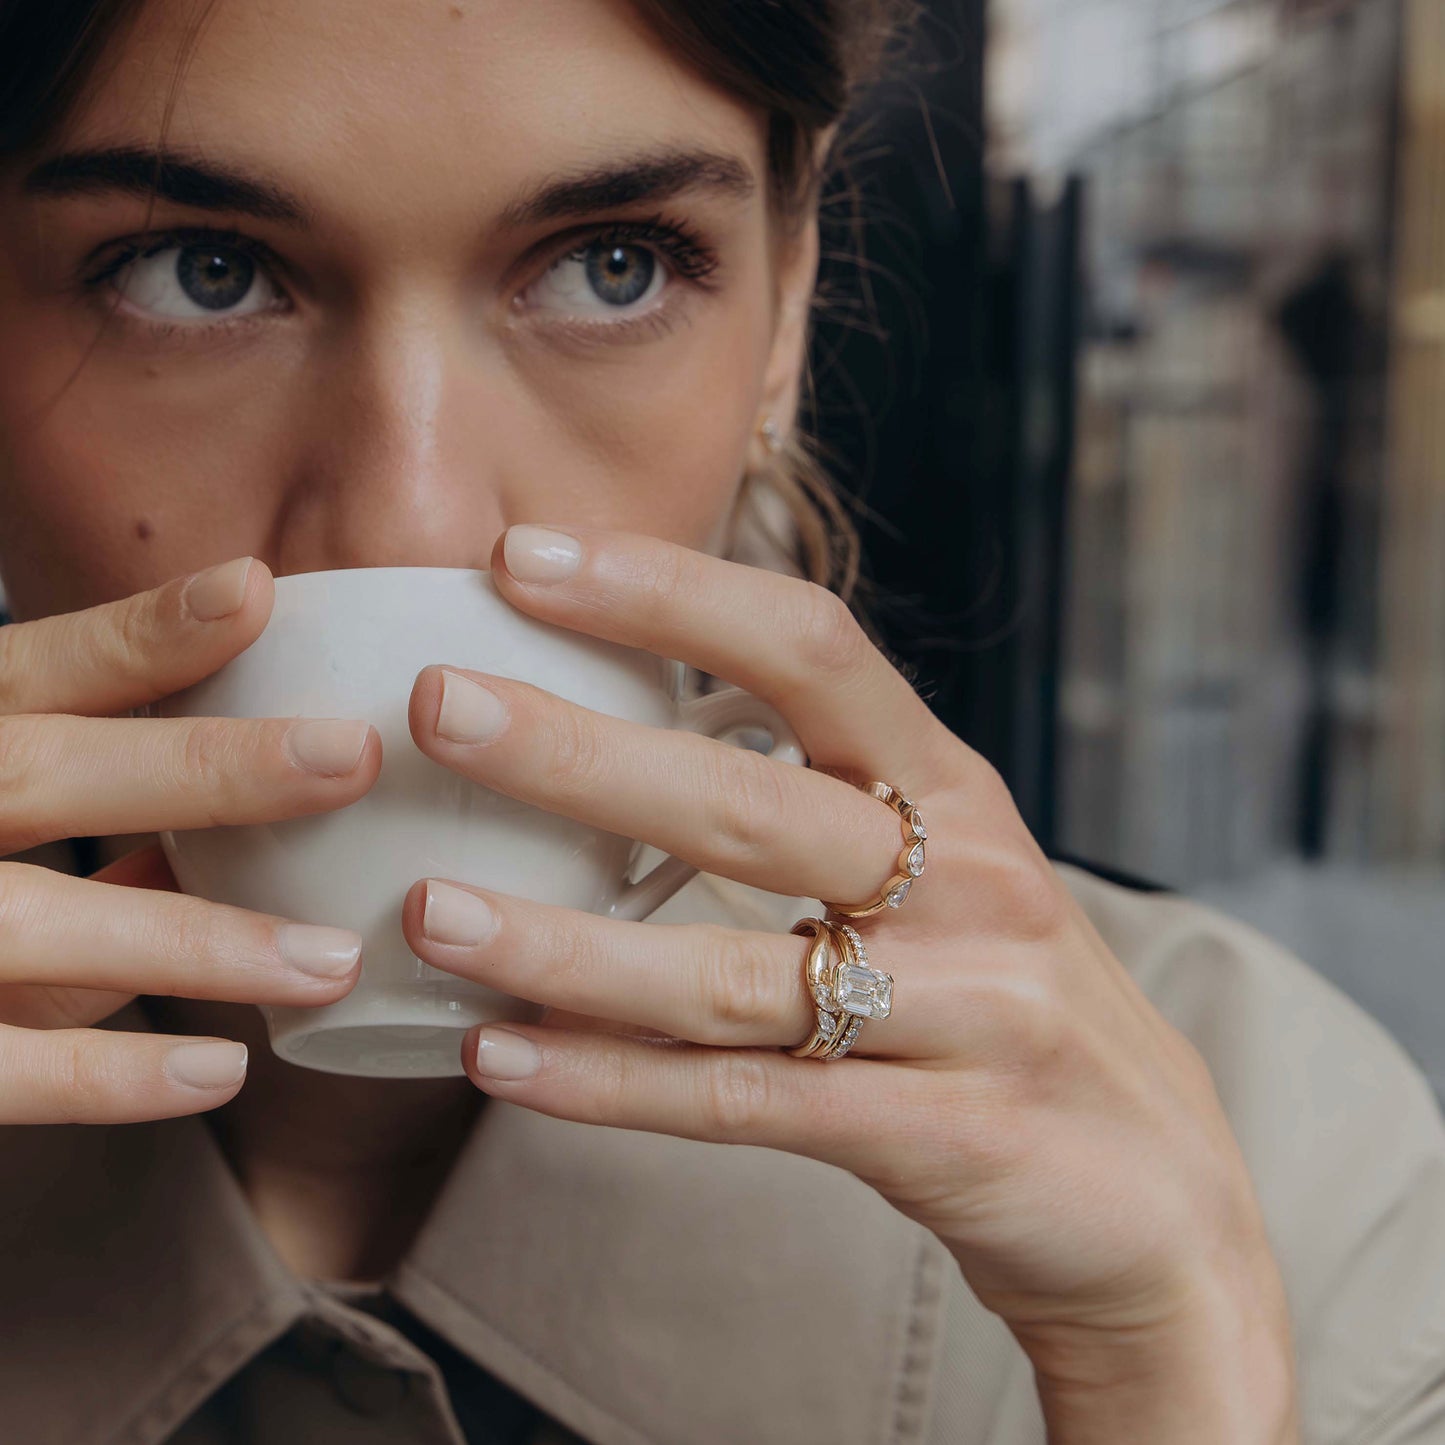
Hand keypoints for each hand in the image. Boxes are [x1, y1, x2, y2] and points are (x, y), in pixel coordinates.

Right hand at [0, 559, 378, 1124]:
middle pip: (42, 773)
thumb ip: (46, 807)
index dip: (138, 635)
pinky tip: (220, 1067)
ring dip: (193, 940)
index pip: (24, 674)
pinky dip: (108, 1075)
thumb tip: (186, 835)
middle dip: (201, 767)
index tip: (255, 591)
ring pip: (36, 923)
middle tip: (347, 756)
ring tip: (330, 960)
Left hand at [402, 523, 1296, 1435]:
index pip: (810, 649)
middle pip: (750, 804)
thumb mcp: (943, 871)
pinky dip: (613, 1085)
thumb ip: (814, 804)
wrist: (1154, 1192)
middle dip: (583, 753)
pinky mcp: (943, 1137)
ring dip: (564, 946)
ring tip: (428, 914)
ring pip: (729, 974)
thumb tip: (616, 733)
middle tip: (438, 708)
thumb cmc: (1001, 998)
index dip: (669, 592)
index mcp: (951, 791)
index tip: (525, 558)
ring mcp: (962, 1012)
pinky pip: (746, 1106)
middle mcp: (966, 881)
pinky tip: (502, 1061)